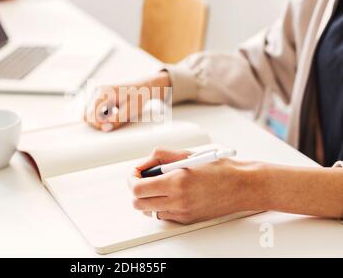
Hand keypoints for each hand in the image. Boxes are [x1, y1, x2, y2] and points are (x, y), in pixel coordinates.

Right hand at [84, 72, 171, 131]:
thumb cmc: (138, 98)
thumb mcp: (131, 110)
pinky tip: (111, 115)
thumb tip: (105, 128)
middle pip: (87, 112)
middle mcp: (98, 91)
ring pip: (88, 112)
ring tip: (111, 120)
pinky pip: (92, 110)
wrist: (142, 88)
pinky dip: (99, 116)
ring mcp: (96, 93)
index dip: (97, 123)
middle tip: (109, 127)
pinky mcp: (98, 97)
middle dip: (96, 123)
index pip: (92, 112)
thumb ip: (117, 119)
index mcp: (105, 92)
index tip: (107, 128)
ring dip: (97, 120)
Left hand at [128, 147, 255, 223]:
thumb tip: (143, 164)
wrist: (242, 186)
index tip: (134, 174)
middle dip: (137, 190)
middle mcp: (178, 200)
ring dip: (148, 199)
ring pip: (150, 211)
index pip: (138, 188)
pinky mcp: (188, 219)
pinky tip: (172, 194)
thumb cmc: (219, 168)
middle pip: (139, 203)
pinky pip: (164, 215)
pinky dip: (162, 205)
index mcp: (176, 181)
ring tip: (159, 186)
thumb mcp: (187, 154)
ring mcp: (182, 212)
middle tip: (143, 180)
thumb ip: (160, 156)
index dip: (131, 180)